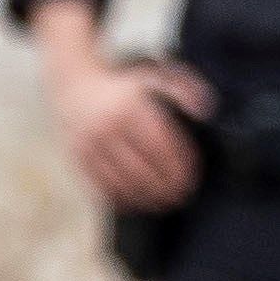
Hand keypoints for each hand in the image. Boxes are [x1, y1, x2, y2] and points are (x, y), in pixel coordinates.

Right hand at [49, 54, 209, 212]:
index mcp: (130, 108)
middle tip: (181, 196)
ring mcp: (89, 144)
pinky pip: (100, 184)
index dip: (178, 167)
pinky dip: (119, 198)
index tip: (191, 178)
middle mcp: (107, 126)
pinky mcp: (78, 156)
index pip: (161, 147)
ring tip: (162, 204)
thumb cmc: (122, 85)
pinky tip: (134, 203)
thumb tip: (205, 110)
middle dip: (164, 187)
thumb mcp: (155, 76)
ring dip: (144, 196)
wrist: (74, 84)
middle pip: (142, 168)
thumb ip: (185, 89)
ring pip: (121, 180)